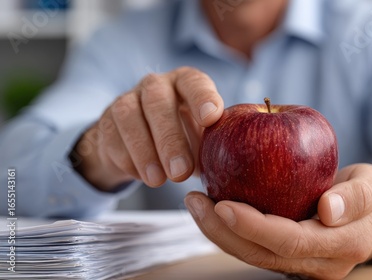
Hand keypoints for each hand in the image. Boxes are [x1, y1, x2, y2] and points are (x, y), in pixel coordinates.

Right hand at [73, 67, 223, 190]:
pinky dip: (127, 159)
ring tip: (158, 181)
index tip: (211, 118)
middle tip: (180, 172)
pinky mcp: (106, 121)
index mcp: (185, 83)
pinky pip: (111, 136)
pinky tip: (143, 176)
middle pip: (158, 102)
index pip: (194, 82)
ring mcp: (128, 100)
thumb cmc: (184, 137)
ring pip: (129, 116)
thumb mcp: (203, 137)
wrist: (139, 142)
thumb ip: (217, 142)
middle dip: (169, 138)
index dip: (202, 97)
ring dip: (144, 151)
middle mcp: (156, 85)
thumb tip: (237, 166)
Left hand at [185, 164, 371, 278]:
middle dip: (223, 232)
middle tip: (195, 202)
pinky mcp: (288, 258)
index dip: (254, 226)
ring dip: (220, 234)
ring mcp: (303, 266)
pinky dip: (230, 231)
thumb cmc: (371, 194)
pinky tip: (211, 209)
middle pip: (263, 255)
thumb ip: (359, 196)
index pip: (291, 241)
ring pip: (254, 256)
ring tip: (195, 205)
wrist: (370, 214)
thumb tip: (328, 209)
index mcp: (343, 245)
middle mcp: (320, 264)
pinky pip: (255, 248)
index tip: (223, 204)